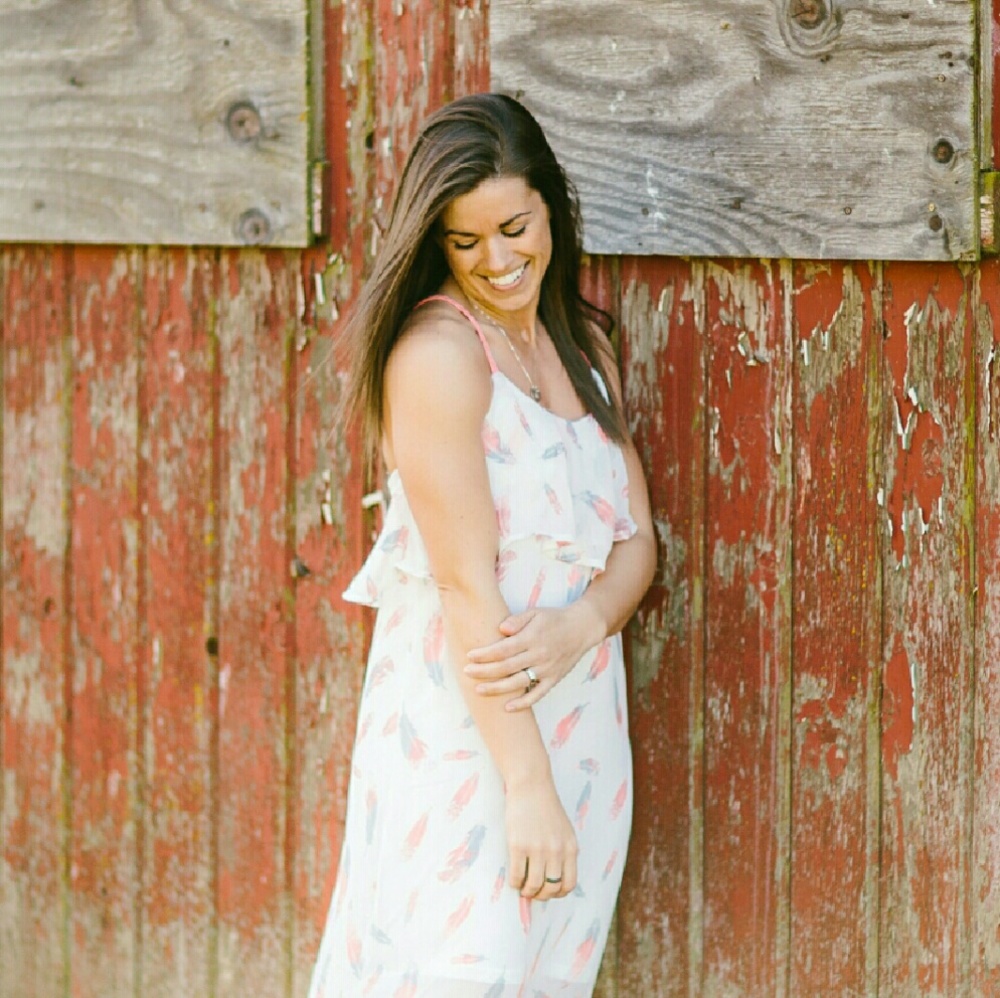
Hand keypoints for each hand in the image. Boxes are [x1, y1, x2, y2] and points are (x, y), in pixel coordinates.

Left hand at [465, 602, 604, 710]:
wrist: (582, 628)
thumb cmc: (554, 619)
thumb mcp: (535, 612)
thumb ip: (517, 620)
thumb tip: (500, 628)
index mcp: (532, 637)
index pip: (504, 649)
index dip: (485, 654)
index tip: (469, 655)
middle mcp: (539, 655)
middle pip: (507, 667)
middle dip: (484, 671)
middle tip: (466, 672)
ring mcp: (547, 669)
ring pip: (519, 683)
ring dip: (497, 688)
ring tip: (478, 690)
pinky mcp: (554, 679)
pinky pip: (537, 695)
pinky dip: (523, 703)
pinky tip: (507, 708)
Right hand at [504, 776, 577, 899]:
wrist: (531, 785)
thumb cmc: (546, 807)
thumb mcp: (564, 830)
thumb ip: (563, 851)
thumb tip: (555, 877)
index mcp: (570, 848)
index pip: (569, 884)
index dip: (558, 893)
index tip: (548, 890)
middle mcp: (556, 851)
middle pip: (552, 887)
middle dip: (542, 895)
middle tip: (533, 892)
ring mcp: (537, 849)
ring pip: (534, 885)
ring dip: (527, 891)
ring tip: (523, 887)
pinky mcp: (518, 845)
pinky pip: (517, 875)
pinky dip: (515, 882)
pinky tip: (514, 879)